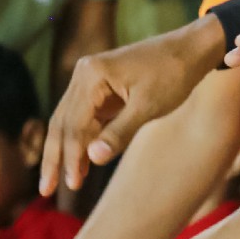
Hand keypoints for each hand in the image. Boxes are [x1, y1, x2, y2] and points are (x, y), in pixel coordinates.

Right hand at [43, 20, 225, 193]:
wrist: (193, 48)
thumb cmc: (175, 74)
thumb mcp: (149, 107)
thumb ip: (119, 133)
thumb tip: (92, 158)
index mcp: (92, 75)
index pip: (73, 123)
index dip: (70, 156)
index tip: (70, 184)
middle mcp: (84, 74)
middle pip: (62, 122)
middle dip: (55, 157)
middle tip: (46, 190)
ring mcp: (90, 79)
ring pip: (70, 121)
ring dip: (67, 150)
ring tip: (62, 182)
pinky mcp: (101, 87)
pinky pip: (86, 116)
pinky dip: (84, 138)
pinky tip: (82, 162)